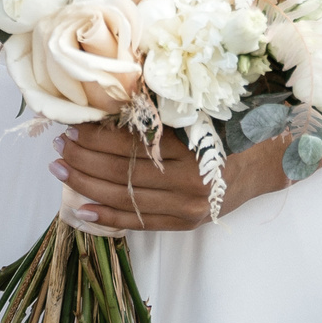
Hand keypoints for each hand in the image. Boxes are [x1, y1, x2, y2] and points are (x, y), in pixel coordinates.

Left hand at [50, 120, 290, 230]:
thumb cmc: (227, 129)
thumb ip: (156, 111)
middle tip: (57, 147)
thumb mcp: (195, 113)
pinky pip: (140, 223)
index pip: (130, 145)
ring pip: (125, 199)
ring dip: (86, 185)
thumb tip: (106, 99)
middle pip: (122, 173)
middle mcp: (188, 182)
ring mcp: (187, 207)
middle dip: (83, 160)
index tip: (70, 126)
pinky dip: (107, 217)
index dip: (95, 137)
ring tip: (60, 171)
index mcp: (190, 148)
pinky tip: (81, 209)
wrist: (264, 164)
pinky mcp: (185, 223)